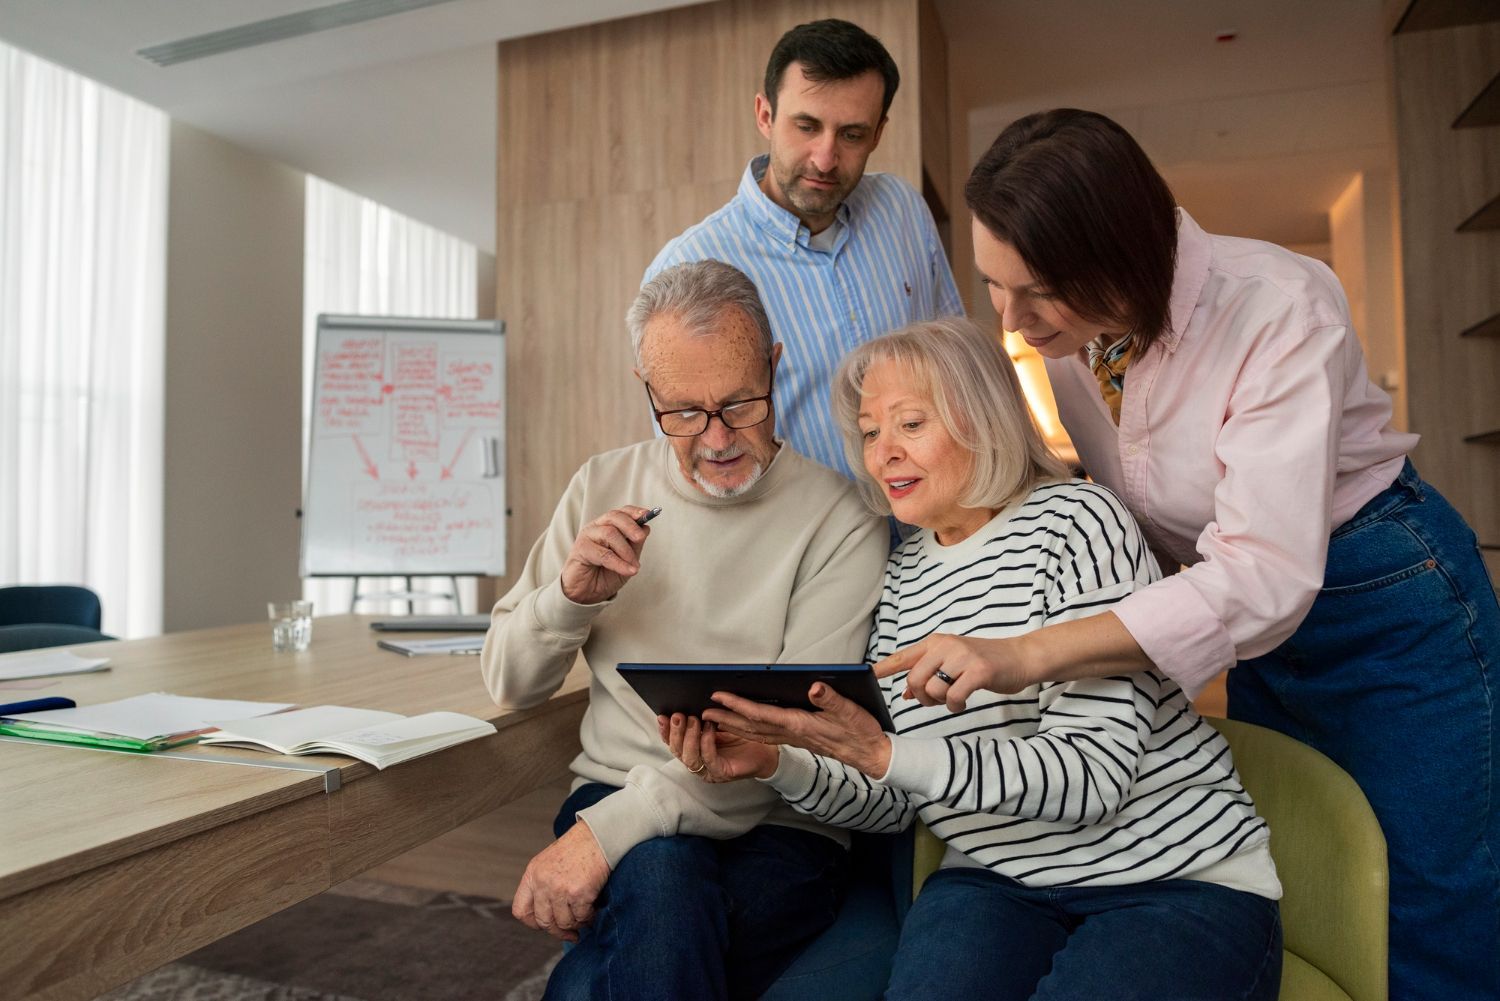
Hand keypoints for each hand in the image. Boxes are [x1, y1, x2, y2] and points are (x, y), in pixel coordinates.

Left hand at [512, 822, 610, 941]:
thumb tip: (546, 916)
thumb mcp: (549, 863)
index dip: (533, 923)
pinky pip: (582, 917)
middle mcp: (543, 883)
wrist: (599, 835)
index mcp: (532, 875)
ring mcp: (560, 889)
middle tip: (571, 933)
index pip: (520, 910)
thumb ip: (542, 886)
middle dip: (558, 931)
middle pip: (544, 922)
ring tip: (585, 917)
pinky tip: (594, 910)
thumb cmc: (578, 849)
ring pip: (564, 923)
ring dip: (577, 924)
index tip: (546, 925)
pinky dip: (589, 917)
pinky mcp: (579, 893)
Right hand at [560, 506, 653, 604]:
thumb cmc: (605, 574)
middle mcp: (596, 528)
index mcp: (607, 526)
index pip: (621, 512)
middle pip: (614, 516)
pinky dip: (619, 563)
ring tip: (634, 566)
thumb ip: (634, 544)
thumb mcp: (626, 559)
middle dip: (631, 526)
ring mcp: (587, 537)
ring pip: (609, 533)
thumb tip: (645, 528)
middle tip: (640, 538)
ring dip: (626, 550)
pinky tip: (628, 571)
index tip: (648, 514)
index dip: (634, 512)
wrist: (587, 594)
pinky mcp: (580, 549)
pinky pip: (603, 553)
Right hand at [658, 712, 778, 781]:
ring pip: (689, 758)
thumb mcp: (717, 725)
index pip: (673, 743)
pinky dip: (706, 744)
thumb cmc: (742, 738)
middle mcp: (698, 763)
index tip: (662, 716)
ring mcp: (708, 770)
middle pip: (678, 751)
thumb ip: (701, 719)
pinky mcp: (721, 773)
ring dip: (689, 738)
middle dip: (675, 733)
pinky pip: (709, 759)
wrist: (765, 751)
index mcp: (694, 751)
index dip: (665, 731)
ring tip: (693, 721)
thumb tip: (687, 705)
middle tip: (678, 716)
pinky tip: (708, 731)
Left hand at [703, 684, 891, 778]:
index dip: (738, 705)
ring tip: (714, 717)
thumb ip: (831, 698)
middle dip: (726, 717)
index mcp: (800, 724)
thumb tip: (813, 686)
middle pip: (751, 726)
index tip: (718, 695)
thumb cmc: (861, 730)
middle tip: (702, 709)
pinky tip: (742, 726)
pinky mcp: (797, 739)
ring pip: (756, 733)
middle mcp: (792, 733)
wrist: (870, 754)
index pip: (761, 714)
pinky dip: (748, 730)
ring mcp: (793, 738)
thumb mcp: (850, 710)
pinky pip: (765, 736)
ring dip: (733, 726)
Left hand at [873, 633, 1033, 710]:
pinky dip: (954, 706)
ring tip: (951, 700)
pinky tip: (962, 704)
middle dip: (920, 697)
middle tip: (933, 701)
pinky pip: (953, 697)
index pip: (903, 656)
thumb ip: (929, 675)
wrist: (1019, 657)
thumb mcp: (953, 663)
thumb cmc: (983, 663)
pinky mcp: (978, 671)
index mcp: (936, 643)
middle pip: (914, 679)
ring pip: (932, 689)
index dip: (884, 667)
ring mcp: (962, 657)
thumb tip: (906, 695)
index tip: (867, 675)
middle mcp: (946, 646)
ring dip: (939, 703)